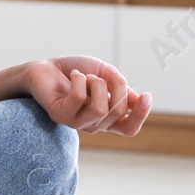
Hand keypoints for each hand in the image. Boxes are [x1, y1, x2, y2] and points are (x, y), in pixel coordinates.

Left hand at [25, 56, 151, 135]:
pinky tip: (74, 75)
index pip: (129, 128)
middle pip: (117, 113)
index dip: (140, 115)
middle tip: (103, 73)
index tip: (147, 94)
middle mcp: (93, 124)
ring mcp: (76, 122)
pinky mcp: (59, 115)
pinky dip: (80, 80)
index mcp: (107, 118)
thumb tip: (137, 100)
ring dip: (96, 83)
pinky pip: (78, 98)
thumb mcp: (106, 75)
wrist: (47, 67)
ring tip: (86, 76)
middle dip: (116, 85)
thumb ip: (121, 88)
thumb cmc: (77, 72)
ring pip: (100, 109)